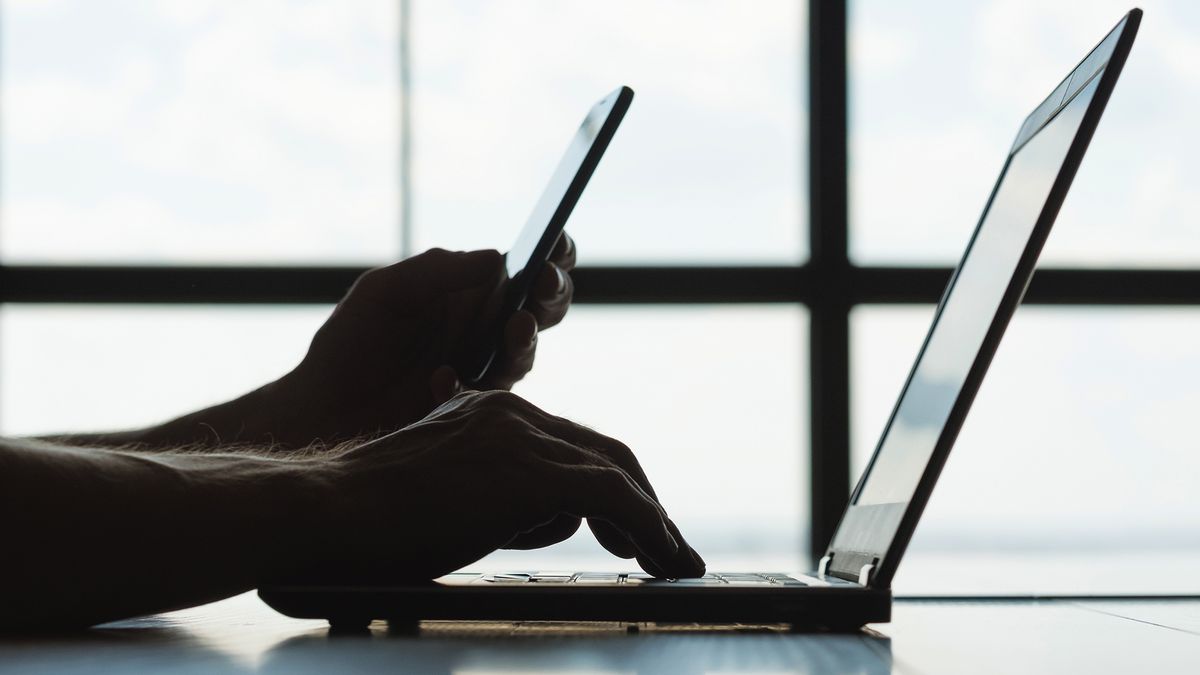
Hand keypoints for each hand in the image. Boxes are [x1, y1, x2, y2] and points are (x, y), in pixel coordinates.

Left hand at [272, 235, 576, 446]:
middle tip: (543, 284)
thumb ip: (436, 271)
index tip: (555, 242)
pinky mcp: (476, 410)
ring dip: (525, 339)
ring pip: (526, 353)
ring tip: (514, 326)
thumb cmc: (353, 342)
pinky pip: (490, 398)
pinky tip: (439, 379)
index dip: (553, 251)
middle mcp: (490, 326)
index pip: (529, 263)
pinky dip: (468, 385)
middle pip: (545, 306)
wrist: (325, 407)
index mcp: (475, 288)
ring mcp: (486, 369)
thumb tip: (499, 259)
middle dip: (553, 292)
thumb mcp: (384, 291)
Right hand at [305, 390, 705, 580]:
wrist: (326, 514)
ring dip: (653, 519)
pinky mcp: (530, 470)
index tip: (627, 527)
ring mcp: (521, 436)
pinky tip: (661, 557)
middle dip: (641, 500)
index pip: (567, 444)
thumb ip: (501, 497)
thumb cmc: (369, 524)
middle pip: (602, 450)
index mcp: (487, 414)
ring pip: (616, 469)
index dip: (607, 486)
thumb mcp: (448, 500)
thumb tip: (556, 517)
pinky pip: (613, 495)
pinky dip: (647, 526)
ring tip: (672, 559)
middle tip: (662, 544)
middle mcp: (511, 413)